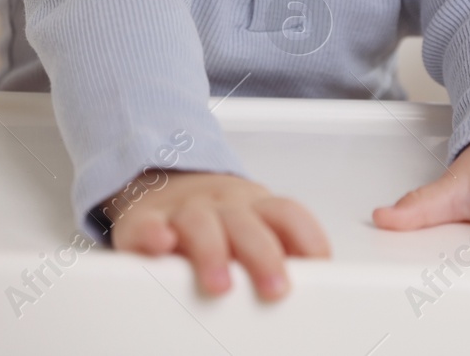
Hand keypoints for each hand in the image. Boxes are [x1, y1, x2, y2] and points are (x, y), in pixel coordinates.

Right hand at [100, 169, 330, 298]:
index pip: (288, 215)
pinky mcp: (145, 221)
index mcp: (255, 208)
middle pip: (247, 224)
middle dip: (264, 256)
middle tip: (275, 289)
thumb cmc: (219, 216)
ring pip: (200, 223)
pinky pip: (147, 225)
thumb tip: (324, 280)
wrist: (165, 181)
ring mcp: (184, 211)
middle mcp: (222, 206)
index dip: (307, 238)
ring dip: (212, 252)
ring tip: (220, 284)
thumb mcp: (256, 222)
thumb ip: (283, 245)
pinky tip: (161, 243)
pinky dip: (152, 234)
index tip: (318, 265)